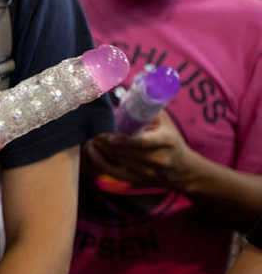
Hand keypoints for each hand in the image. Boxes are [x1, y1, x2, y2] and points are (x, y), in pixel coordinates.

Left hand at [84, 110, 199, 188]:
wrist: (183, 169)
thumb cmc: (171, 140)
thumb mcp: (165, 122)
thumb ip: (148, 108)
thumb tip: (124, 93)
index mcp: (166, 141)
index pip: (143, 142)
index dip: (124, 140)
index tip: (110, 135)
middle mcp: (157, 159)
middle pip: (126, 151)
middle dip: (106, 141)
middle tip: (92, 131)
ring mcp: (147, 172)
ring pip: (117, 160)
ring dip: (101, 148)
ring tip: (90, 137)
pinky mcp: (137, 180)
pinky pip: (113, 172)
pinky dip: (99, 161)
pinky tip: (90, 150)